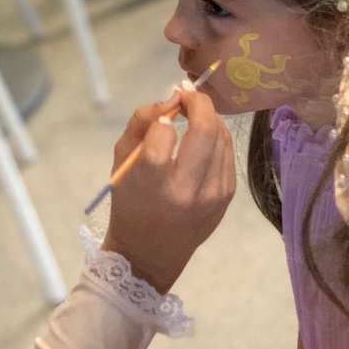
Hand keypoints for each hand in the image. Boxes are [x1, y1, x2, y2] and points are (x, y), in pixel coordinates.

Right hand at [102, 90, 234, 292]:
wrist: (150, 253)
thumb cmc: (130, 203)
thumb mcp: (121, 161)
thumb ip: (141, 122)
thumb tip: (170, 98)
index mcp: (154, 182)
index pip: (164, 130)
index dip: (162, 117)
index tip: (160, 119)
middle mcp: (188, 189)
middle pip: (206, 129)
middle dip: (198, 102)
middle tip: (186, 94)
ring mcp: (213, 194)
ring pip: (222, 137)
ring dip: (209, 117)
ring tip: (194, 114)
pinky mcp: (227, 196)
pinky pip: (227, 153)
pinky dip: (217, 137)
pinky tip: (202, 138)